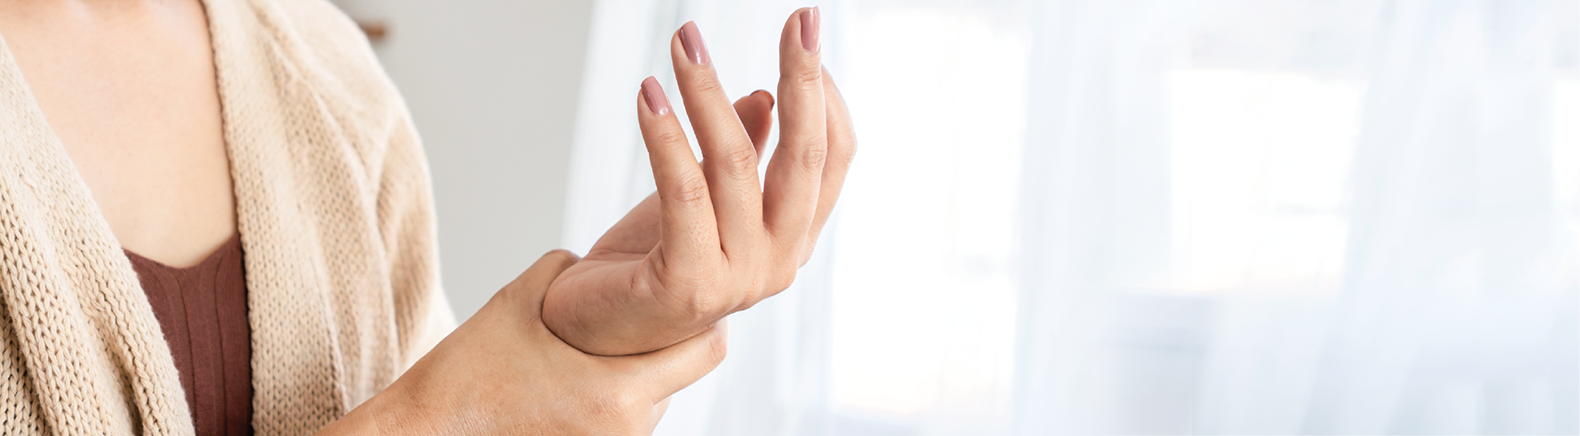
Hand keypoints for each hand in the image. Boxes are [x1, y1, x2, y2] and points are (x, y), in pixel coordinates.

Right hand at [316, 251, 727, 434]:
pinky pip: (631, 418)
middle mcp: (628, 429)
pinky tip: (586, 370)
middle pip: (688, 374)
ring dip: (646, 367)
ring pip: (660, 397)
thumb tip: (596, 258)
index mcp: (619, 392)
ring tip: (609, 338)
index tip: (685, 282)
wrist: (424, 435)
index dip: (705, 310)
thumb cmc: (465, 374)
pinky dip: (621, 391)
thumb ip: (569, 269)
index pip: (708, 348)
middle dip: (676, 337)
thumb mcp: (518, 300)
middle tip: (655, 301)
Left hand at [544, 7, 856, 355]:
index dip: (826, 94)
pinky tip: (649, 94)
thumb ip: (743, 156)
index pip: (832, 157)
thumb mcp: (701, 199)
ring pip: (735, 163)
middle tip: (798, 19)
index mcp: (793, 238)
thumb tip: (765, 98)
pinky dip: (666, 135)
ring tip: (683, 42)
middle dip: (803, 79)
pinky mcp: (688, 285)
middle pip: (804, 157)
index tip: (806, 33)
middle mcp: (779, 261)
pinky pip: (683, 191)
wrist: (592, 333)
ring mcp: (739, 279)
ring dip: (707, 91)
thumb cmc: (649, 263)